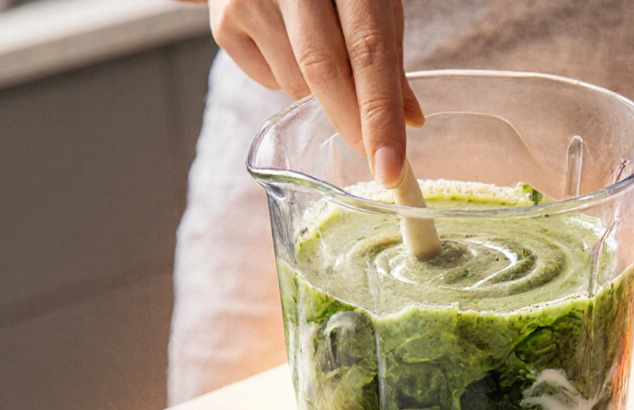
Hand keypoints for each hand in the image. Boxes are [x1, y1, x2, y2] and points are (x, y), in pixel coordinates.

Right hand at [206, 0, 423, 185]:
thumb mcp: (371, 1)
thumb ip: (386, 54)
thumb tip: (410, 120)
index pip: (369, 50)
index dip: (381, 115)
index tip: (391, 167)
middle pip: (323, 70)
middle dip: (353, 125)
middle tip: (377, 162)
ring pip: (296, 85)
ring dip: (320, 95)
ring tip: (323, 56)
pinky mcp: (224, 21)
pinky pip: (268, 80)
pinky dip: (287, 79)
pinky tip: (287, 45)